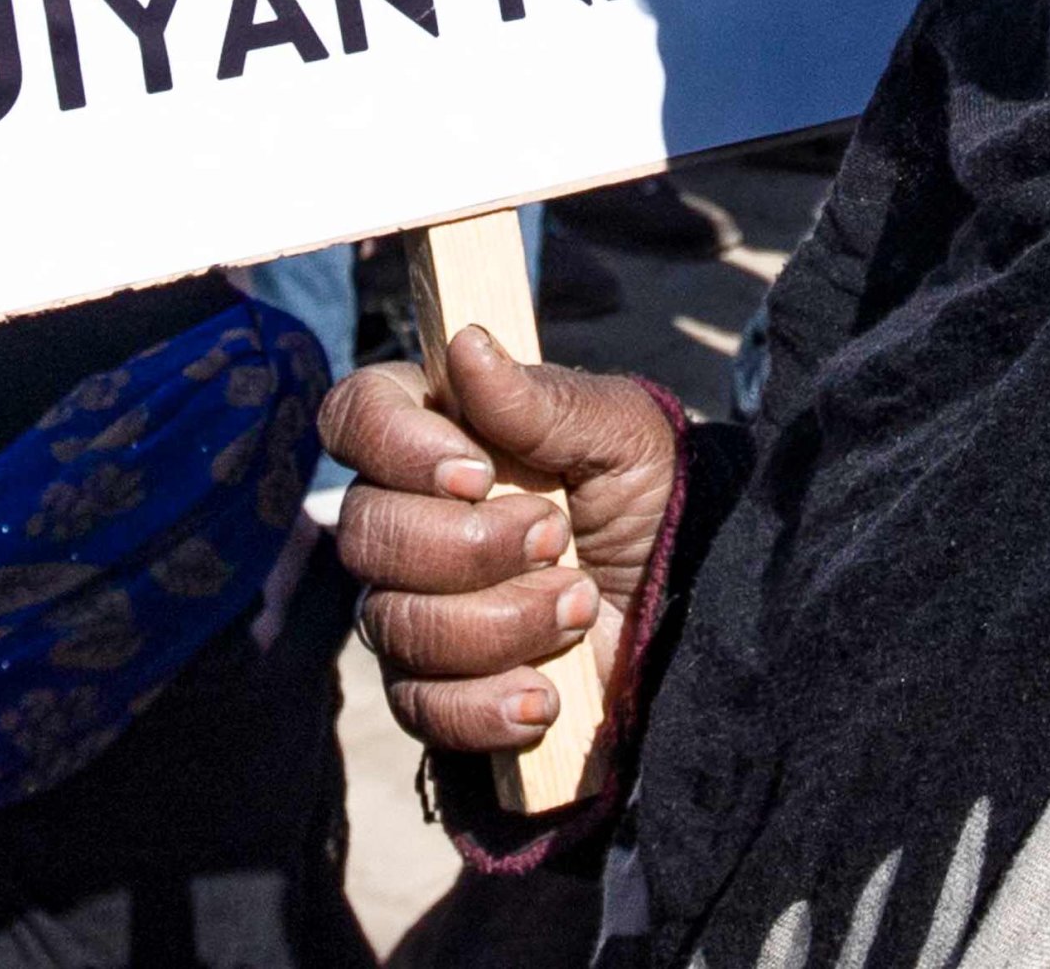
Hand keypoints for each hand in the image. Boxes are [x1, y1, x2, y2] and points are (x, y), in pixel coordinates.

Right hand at [323, 327, 678, 754]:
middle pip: (365, 532)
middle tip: (561, 538)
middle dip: (472, 546)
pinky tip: (544, 693)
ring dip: (503, 621)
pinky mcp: (437, 688)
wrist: (694, 612)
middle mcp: (412, 516)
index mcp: (444, 434)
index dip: (397, 446)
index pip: (356, 417)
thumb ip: (541, 399)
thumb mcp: (622, 437)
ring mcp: (415, 605)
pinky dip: (486, 705)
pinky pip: (420, 706)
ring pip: (396, 623)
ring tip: (579, 603)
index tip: (477, 472)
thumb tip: (464, 343)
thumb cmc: (654, 502)